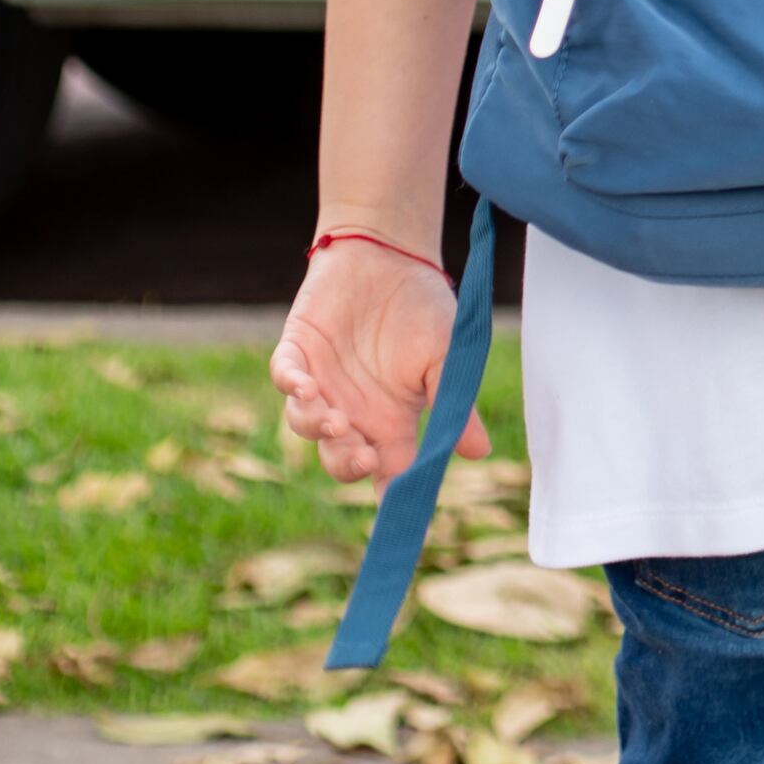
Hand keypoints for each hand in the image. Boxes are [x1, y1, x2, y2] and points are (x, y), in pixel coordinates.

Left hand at [272, 234, 488, 486]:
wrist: (391, 254)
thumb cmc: (424, 307)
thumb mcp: (448, 356)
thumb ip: (454, 403)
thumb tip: (479, 454)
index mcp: (391, 419)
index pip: (389, 469)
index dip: (392, 493)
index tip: (398, 509)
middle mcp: (352, 410)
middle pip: (340, 457)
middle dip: (349, 463)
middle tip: (365, 457)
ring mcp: (320, 384)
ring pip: (305, 424)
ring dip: (318, 427)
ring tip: (335, 420)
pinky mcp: (295, 353)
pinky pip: (284, 377)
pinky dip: (291, 385)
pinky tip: (305, 386)